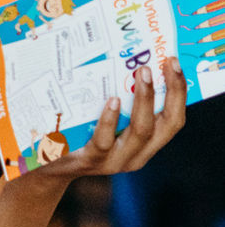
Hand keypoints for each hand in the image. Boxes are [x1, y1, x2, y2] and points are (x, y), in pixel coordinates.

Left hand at [30, 57, 185, 179]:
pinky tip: (112, 101)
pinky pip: (104, 140)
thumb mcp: (103, 121)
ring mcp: (115, 161)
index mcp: (145, 144)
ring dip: (144, 100)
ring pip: (140, 131)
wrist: (49, 166)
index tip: (173, 63)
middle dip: (168, 92)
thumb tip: (124, 60)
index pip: (174, 118)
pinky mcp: (90, 160)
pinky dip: (110, 120)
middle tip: (158, 63)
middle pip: (166, 124)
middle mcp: (137, 154)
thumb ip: (119, 102)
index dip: (178, 91)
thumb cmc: (80, 136)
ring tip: (141, 73)